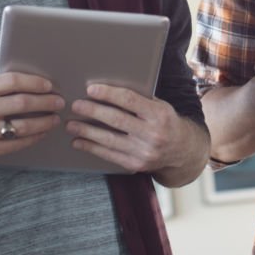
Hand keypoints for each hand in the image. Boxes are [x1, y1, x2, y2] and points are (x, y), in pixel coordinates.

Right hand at [0, 72, 64, 161]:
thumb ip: (0, 86)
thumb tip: (37, 81)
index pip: (12, 82)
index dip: (34, 83)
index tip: (49, 86)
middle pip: (21, 103)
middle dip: (45, 102)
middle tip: (59, 102)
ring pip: (22, 126)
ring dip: (44, 122)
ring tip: (54, 118)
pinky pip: (18, 143)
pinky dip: (35, 137)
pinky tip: (43, 132)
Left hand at [67, 85, 195, 173]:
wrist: (183, 151)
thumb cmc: (166, 122)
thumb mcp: (160, 106)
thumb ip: (140, 100)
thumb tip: (109, 90)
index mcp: (159, 114)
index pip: (130, 101)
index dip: (109, 94)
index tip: (91, 89)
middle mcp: (152, 134)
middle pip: (117, 120)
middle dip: (93, 111)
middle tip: (76, 105)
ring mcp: (144, 152)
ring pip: (109, 140)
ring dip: (87, 131)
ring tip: (71, 124)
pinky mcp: (135, 165)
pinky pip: (109, 155)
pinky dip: (92, 147)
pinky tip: (79, 141)